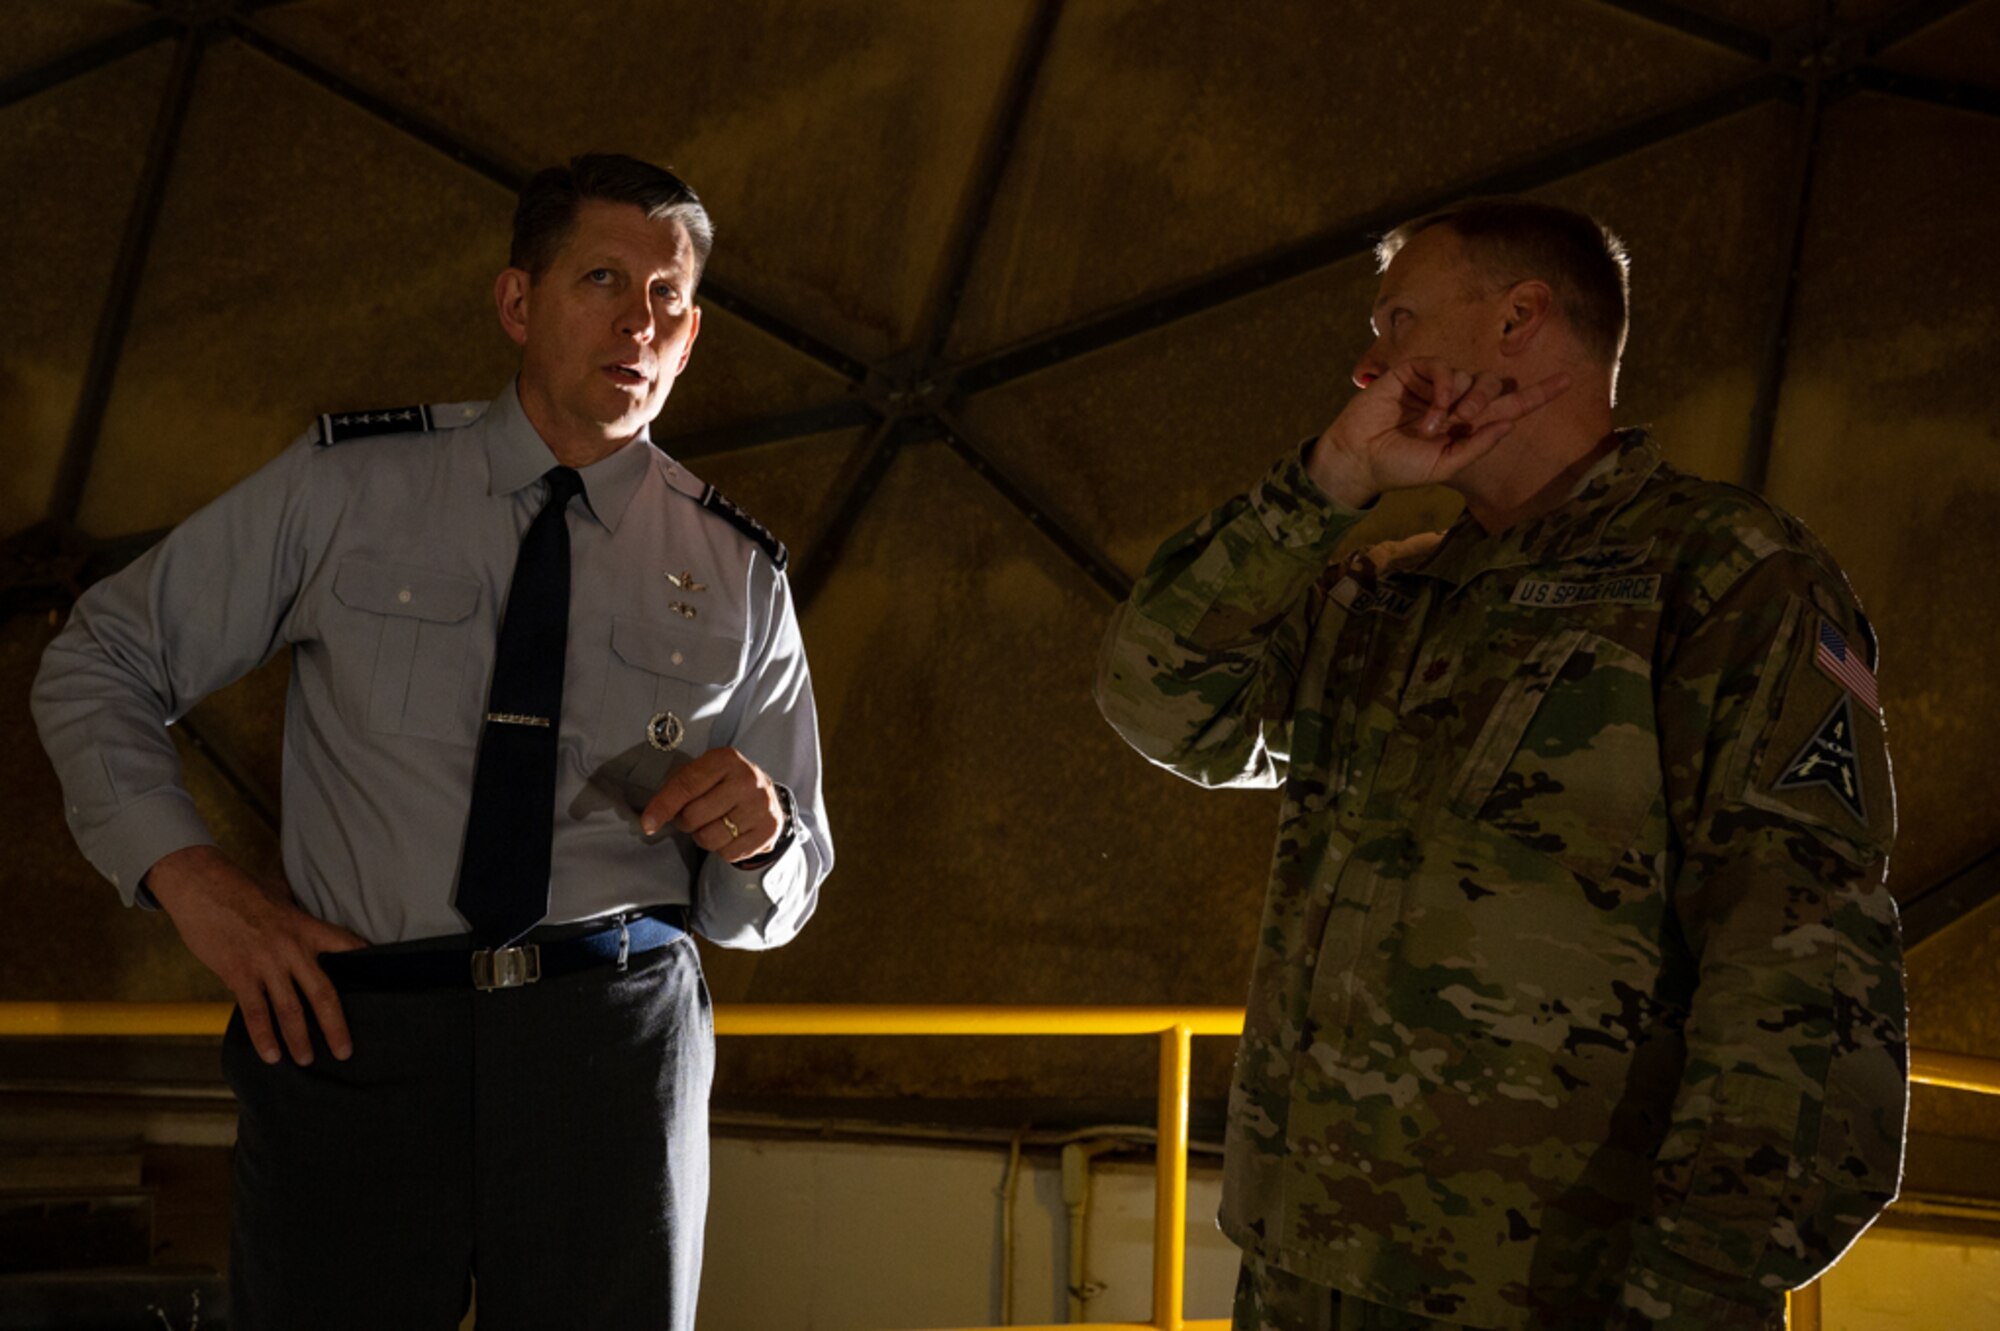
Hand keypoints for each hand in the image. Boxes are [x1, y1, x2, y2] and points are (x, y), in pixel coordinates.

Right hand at [146, 845, 365, 1065]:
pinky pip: (255, 1012)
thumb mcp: (279, 897)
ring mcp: (266, 962)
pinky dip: (264, 1036)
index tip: (379, 986)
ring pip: (290, 1009)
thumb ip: (295, 915)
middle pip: (323, 993)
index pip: (346, 946)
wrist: (202, 885)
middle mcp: (292, 948)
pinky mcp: (239, 973)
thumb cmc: (240, 889)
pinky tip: (271, 1055)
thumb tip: (303, 923)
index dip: (364, 964)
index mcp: (307, 926)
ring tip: (306, 1060)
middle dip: (336, 1026)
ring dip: (300, 1039)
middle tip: (345, 1051)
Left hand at [639, 747, 784, 862]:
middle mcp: (747, 779)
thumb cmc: (723, 784)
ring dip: (703, 837)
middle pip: (694, 816)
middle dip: (685, 822)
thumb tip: (649, 822)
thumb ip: (676, 790)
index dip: (663, 806)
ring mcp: (761, 805)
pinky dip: (722, 848)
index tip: (647, 824)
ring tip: (712, 824)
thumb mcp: (702, 773)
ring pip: (710, 838)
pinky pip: (728, 853)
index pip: (686, 786)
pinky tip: (730, 833)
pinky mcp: (769, 829)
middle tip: (694, 816)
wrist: (766, 794)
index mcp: (725, 759)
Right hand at [1308, 358, 1571, 505]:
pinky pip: (1445, 368)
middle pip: (1494, 387)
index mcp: (1467, 426)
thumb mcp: (1445, 465)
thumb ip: (1477, 445)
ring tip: (1432, 425)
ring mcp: (1435, 385)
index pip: (1510, 407)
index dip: (1538, 394)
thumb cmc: (1400, 467)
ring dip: (1459, 402)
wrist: (1360, 457)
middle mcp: (1456, 401)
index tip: (1569, 381)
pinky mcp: (1414, 372)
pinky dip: (1445, 387)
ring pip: (1471, 378)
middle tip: (1460, 421)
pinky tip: (1432, 407)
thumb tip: (1509, 422)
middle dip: (1485, 403)